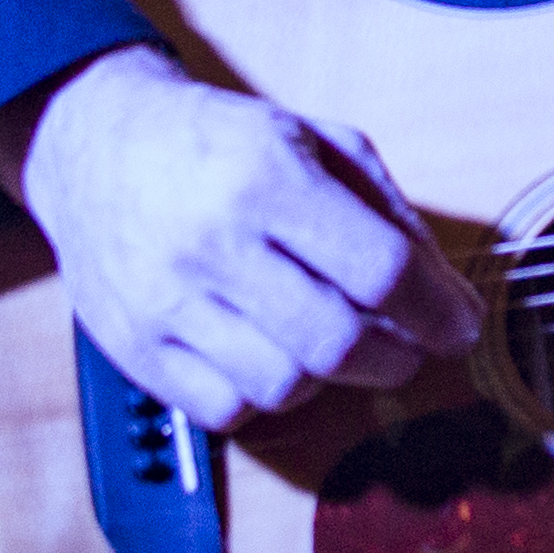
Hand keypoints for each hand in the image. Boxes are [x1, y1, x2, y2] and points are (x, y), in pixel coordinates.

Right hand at [0, 45, 482, 429]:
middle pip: (336, 341)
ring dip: (329, 378)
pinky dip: (263, 396)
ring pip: (283, 386)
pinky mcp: (133, 347)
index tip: (458, 328)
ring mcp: (164, 300)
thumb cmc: (222, 143)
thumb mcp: (317, 142)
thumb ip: (391, 214)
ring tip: (330, 343)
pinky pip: (226, 410)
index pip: (381, 268)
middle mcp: (211, 242)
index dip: (437, 311)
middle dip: (395, 358)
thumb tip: (451, 300)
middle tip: (406, 348)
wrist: (96, 143)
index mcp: (267, 177)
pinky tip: (268, 355)